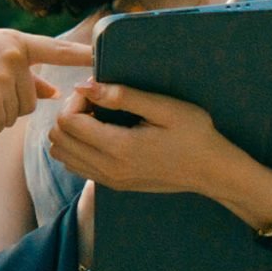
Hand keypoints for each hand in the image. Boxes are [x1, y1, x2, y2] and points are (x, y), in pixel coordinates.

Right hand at [0, 28, 91, 132]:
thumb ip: (23, 72)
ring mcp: (4, 77)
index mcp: (15, 41)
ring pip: (16, 115)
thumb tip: (53, 93)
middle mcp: (15, 56)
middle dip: (9, 103)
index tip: (106, 60)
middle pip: (32, 100)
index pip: (57, 50)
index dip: (84, 56)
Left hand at [51, 82, 271, 206]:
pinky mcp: (113, 185)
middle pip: (58, 140)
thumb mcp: (165, 107)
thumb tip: (86, 86)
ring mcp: (109, 181)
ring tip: (99, 117)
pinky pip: (76, 166)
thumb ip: (123, 96)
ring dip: (71, 132)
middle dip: (69, 114)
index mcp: (119, 148)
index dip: (76, 100)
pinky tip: (102, 134)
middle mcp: (108, 169)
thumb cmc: (195, 134)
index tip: (99, 91)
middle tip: (97, 102)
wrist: (213, 172)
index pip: (67, 122)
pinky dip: (78, 147)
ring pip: (62, 155)